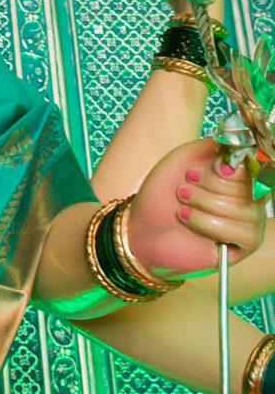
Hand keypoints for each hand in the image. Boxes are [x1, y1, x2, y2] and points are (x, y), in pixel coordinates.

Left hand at [129, 139, 267, 279]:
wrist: (142, 224)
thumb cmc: (163, 192)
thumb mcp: (186, 157)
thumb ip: (216, 147)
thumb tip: (243, 149)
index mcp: (238, 174)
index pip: (252, 167)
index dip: (223, 169)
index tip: (192, 172)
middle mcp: (250, 197)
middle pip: (248, 187)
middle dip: (209, 187)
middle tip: (183, 190)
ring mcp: (249, 222)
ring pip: (245, 209)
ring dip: (204, 204)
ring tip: (181, 207)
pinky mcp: (242, 246)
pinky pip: (242, 232)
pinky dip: (209, 224)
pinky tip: (188, 220)